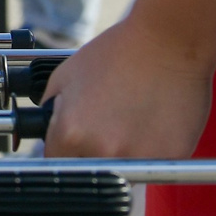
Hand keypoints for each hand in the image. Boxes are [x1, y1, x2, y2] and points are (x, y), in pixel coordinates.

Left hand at [39, 15, 215, 158]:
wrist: (167, 42)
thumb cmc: (116, 53)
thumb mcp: (64, 75)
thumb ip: (51, 108)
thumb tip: (44, 130)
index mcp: (71, 134)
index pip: (56, 163)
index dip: (62, 152)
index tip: (70, 145)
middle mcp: (102, 153)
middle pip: (88, 172)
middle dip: (90, 156)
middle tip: (105, 129)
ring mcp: (138, 159)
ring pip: (123, 173)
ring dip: (123, 157)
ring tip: (131, 123)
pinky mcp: (171, 159)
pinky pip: (154, 166)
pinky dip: (152, 152)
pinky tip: (153, 124)